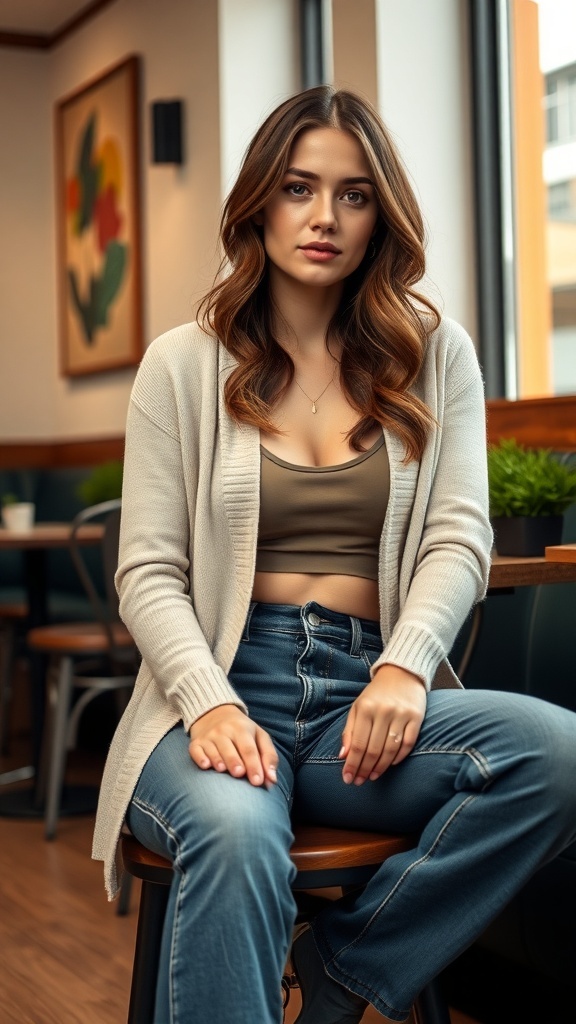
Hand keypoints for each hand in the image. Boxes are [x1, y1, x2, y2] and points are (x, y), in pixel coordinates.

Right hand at [188, 704, 277, 786]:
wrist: (215, 713)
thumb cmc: (243, 731)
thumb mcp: (260, 736)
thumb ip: (269, 757)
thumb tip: (272, 780)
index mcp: (242, 729)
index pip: (249, 749)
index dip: (254, 765)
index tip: (258, 781)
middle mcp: (224, 731)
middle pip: (230, 749)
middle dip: (235, 761)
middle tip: (240, 774)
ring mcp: (209, 736)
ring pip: (213, 750)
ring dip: (217, 760)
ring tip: (222, 769)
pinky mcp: (196, 743)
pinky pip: (196, 750)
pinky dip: (200, 757)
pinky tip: (205, 765)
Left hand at [340, 665, 425, 784]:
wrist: (402, 673)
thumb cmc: (376, 694)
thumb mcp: (357, 707)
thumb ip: (349, 731)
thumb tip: (342, 756)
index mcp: (365, 708)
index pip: (357, 744)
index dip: (352, 764)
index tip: (348, 778)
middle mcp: (383, 711)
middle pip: (373, 749)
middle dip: (364, 769)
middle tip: (359, 781)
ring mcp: (401, 714)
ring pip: (390, 750)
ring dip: (381, 767)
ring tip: (373, 776)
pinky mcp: (417, 717)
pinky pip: (408, 743)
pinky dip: (399, 757)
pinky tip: (391, 764)